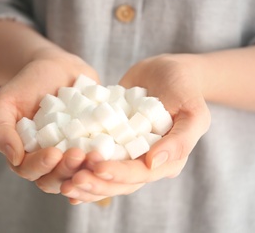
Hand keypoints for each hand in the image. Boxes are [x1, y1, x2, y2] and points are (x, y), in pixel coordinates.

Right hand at [0, 50, 98, 192]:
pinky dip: (105, 159)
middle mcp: (50, 159)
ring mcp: (73, 154)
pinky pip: (100, 159)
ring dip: (87, 169)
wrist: (58, 67)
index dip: (41, 166)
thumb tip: (14, 158)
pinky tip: (112, 151)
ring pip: (79, 174)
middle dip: (67, 170)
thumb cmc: (29, 83)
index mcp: (25, 154)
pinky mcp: (93, 145)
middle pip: (56, 179)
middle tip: (78, 154)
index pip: (30, 170)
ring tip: (96, 154)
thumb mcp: (6, 100)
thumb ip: (0, 129)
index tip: (54, 153)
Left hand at [60, 54, 210, 202]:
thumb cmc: (185, 88)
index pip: (140, 175)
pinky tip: (60, 168)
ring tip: (62, 181)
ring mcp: (127, 151)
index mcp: (166, 160)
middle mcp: (145, 161)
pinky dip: (79, 164)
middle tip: (71, 181)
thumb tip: (153, 163)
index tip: (96, 167)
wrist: (167, 70)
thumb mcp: (194, 112)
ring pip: (104, 173)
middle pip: (118, 182)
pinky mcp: (112, 139)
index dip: (118, 174)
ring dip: (84, 179)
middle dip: (95, 183)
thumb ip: (180, 140)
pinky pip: (94, 154)